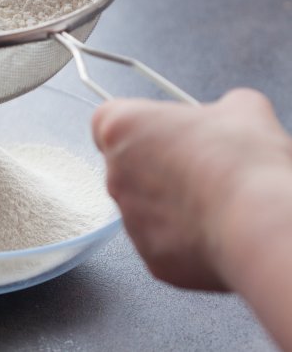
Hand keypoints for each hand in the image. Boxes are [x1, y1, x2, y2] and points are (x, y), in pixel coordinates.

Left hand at [91, 89, 291, 290]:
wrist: (256, 220)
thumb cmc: (240, 162)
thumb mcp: (242, 108)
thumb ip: (218, 109)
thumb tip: (230, 114)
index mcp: (121, 128)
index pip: (109, 120)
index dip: (139, 126)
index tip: (163, 130)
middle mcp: (114, 175)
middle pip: (129, 167)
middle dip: (160, 167)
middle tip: (202, 166)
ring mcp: (129, 220)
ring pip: (147, 208)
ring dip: (173, 204)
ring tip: (216, 199)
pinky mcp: (150, 257)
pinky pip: (165, 243)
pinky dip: (186, 238)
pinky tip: (215, 227)